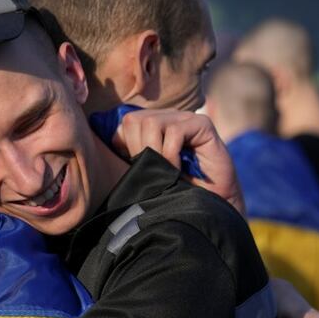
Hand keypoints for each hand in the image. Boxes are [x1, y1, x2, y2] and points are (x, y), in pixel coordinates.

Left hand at [113, 109, 244, 214]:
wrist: (211, 201)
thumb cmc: (179, 187)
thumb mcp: (149, 170)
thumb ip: (133, 154)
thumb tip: (107, 141)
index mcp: (154, 125)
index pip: (125, 122)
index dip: (125, 145)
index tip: (138, 166)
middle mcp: (168, 117)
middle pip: (134, 120)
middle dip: (138, 148)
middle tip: (154, 168)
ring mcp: (186, 118)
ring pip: (151, 123)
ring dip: (155, 152)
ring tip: (167, 169)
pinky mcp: (202, 123)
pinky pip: (174, 132)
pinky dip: (171, 154)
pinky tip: (178, 168)